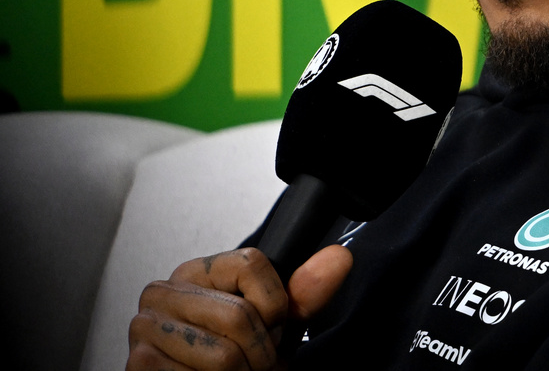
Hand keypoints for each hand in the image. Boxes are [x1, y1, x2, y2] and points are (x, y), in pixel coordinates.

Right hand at [127, 244, 352, 369]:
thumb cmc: (239, 359)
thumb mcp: (277, 324)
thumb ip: (305, 292)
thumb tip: (339, 258)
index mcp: (197, 271)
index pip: (251, 264)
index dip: (275, 305)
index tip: (270, 325)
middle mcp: (163, 291)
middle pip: (240, 314)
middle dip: (261, 350)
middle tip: (254, 361)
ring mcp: (146, 327)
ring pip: (224, 354)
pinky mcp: (140, 364)